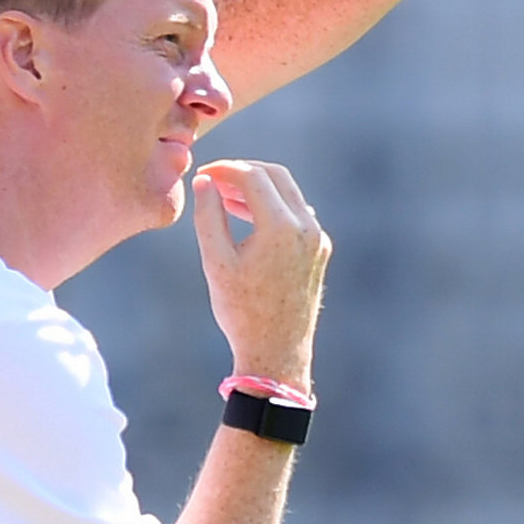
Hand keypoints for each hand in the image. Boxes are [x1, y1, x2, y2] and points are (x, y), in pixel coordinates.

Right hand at [192, 160, 328, 389]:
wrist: (276, 353)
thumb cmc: (242, 312)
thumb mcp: (216, 262)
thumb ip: (208, 215)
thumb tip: (204, 181)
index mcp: (282, 228)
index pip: (253, 177)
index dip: (225, 170)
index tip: (203, 174)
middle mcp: (307, 228)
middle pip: (276, 176)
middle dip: (244, 172)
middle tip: (215, 181)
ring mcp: (318, 240)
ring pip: (288, 194)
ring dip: (258, 190)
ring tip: (225, 199)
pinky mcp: (319, 252)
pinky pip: (297, 215)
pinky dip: (273, 208)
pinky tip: (248, 218)